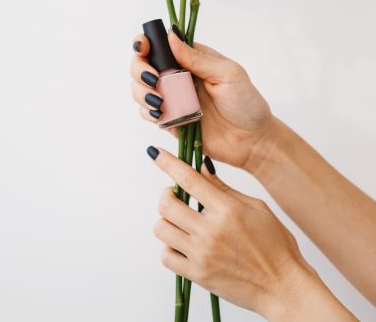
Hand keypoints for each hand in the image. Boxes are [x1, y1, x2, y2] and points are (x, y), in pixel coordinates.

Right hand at [131, 28, 272, 171]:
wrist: (252, 141)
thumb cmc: (246, 104)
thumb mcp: (228, 74)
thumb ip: (197, 58)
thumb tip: (171, 36)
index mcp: (192, 59)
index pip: (161, 45)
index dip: (146, 43)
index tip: (144, 48)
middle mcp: (178, 76)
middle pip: (142, 65)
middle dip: (140, 70)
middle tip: (154, 80)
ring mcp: (173, 98)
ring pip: (140, 89)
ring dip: (142, 92)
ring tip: (160, 101)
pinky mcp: (170, 120)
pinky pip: (147, 113)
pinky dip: (147, 112)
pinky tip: (161, 114)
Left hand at [147, 146, 357, 320]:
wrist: (283, 287)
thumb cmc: (275, 245)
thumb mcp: (256, 207)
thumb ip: (224, 189)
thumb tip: (201, 168)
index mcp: (227, 210)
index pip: (189, 179)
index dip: (169, 163)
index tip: (156, 154)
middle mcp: (210, 231)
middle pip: (166, 204)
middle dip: (167, 194)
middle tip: (176, 195)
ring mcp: (201, 255)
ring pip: (161, 229)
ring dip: (167, 220)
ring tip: (181, 221)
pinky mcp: (197, 275)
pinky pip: (166, 257)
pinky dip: (169, 247)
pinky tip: (183, 243)